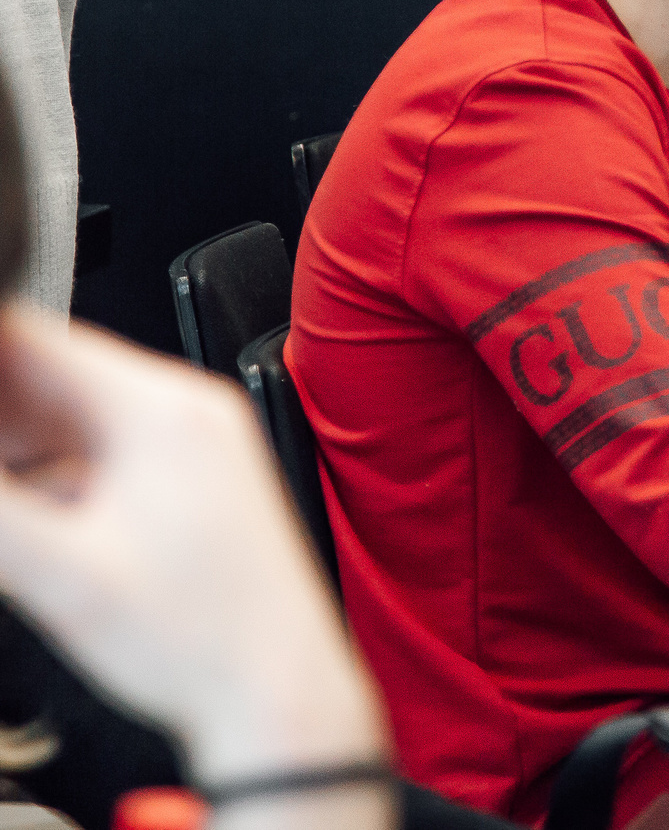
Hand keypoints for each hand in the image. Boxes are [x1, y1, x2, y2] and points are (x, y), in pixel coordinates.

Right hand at [0, 310, 387, 810]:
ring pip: (70, 422)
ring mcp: (194, 450)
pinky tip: (21, 513)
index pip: (37, 341)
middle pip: (51, 381)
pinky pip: (98, 457)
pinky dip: (46, 474)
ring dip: (13, 446)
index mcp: (164, 410)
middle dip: (0, 416)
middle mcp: (187, 415)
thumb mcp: (59, 571)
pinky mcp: (190, 488)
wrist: (276, 692)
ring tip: (12, 508)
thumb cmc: (200, 639)